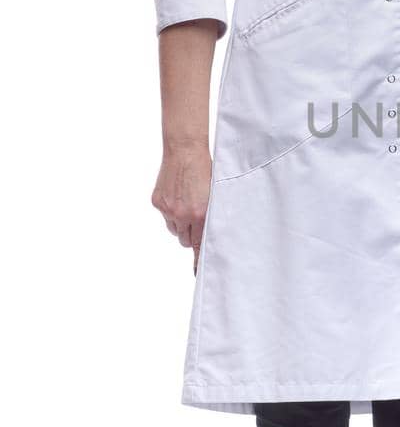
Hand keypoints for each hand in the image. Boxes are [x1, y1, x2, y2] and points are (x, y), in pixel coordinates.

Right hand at [152, 143, 212, 273]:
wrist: (186, 151)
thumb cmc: (205, 171)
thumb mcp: (215, 195)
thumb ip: (211, 216)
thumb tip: (209, 234)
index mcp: (201, 215)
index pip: (198, 246)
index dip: (198, 261)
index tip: (198, 275)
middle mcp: (183, 215)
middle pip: (184, 240)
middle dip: (190, 234)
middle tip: (195, 220)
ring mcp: (168, 209)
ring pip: (174, 229)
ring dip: (180, 223)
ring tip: (187, 204)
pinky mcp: (157, 202)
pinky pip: (165, 216)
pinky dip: (170, 211)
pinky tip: (177, 195)